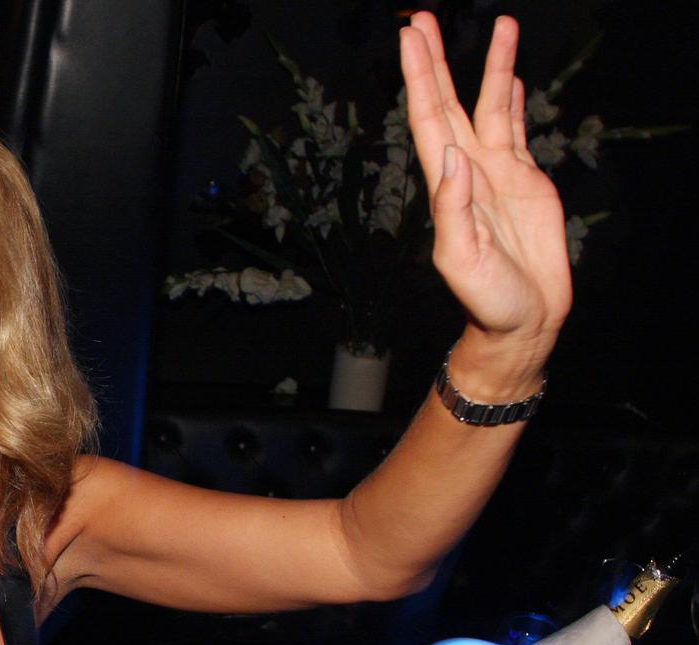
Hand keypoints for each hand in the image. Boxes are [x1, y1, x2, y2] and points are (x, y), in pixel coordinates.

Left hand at [401, 13, 571, 369]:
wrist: (523, 321)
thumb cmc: (487, 300)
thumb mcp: (461, 258)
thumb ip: (454, 208)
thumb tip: (453, 155)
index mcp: (447, 187)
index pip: (427, 120)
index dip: (419, 79)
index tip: (410, 41)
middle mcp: (467, 172)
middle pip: (449, 103)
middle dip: (437, 62)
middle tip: (423, 19)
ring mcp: (497, 174)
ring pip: (489, 108)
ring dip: (491, 69)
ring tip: (501, 26)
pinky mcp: (526, 182)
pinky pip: (515, 132)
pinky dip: (511, 103)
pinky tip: (508, 81)